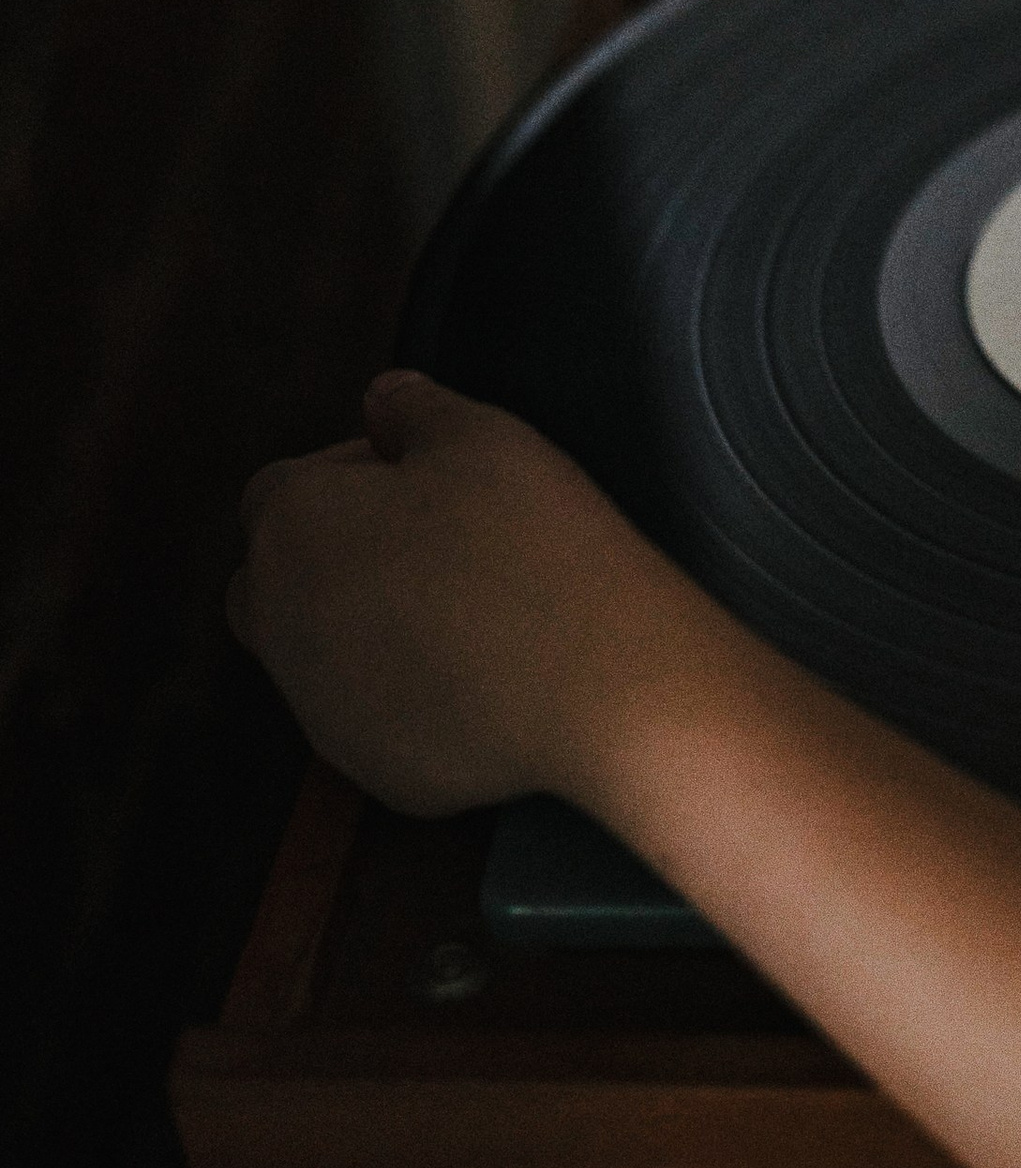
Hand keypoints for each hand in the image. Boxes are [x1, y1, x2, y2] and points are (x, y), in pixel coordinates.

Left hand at [231, 370, 698, 817]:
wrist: (600, 684)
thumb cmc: (535, 542)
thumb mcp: (483, 435)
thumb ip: (413, 407)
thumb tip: (380, 399)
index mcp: (291, 527)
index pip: (281, 487)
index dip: (351, 472)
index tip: (422, 475)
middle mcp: (279, 623)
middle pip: (274, 578)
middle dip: (329, 555)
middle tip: (428, 541)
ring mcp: (319, 707)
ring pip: (317, 653)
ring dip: (363, 625)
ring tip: (461, 610)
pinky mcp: (369, 768)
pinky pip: (371, 717)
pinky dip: (406, 694)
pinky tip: (479, 676)